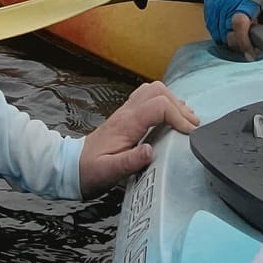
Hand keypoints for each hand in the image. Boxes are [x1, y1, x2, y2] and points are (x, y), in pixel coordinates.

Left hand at [78, 79, 200, 194]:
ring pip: (153, 90)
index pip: (158, 106)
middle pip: (158, 91)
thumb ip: (130, 162)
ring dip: (172, 101)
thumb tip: (150, 151)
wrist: (71, 166)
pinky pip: (147, 98)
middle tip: (191, 125)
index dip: (178, 116)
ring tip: (186, 119)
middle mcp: (127, 112)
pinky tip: (170, 117)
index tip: (189, 133)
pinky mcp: (126, 116)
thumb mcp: (109, 172)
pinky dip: (163, 102)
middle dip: (179, 105)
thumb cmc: (90, 171)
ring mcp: (126, 112)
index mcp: (126, 123)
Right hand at [198, 0, 262, 55]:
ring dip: (232, 43)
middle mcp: (227, 6)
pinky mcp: (208, 13)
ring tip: (242, 37)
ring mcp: (216, 10)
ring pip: (222, 38)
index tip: (252, 53)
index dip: (245, 42)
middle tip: (251, 46)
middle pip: (230, 37)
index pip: (240, 24)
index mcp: (245, 0)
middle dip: (241, 46)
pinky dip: (223, 37)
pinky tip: (231, 31)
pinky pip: (215, 33)